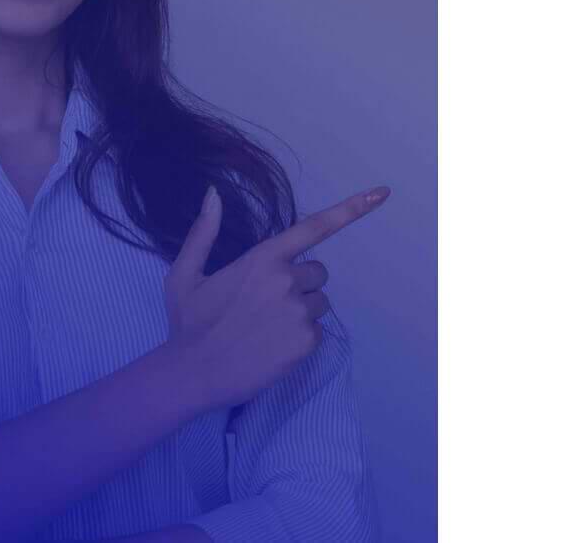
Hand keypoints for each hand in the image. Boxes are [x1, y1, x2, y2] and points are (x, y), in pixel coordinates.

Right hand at [163, 184, 389, 411]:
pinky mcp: (306, 341)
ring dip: (301, 312)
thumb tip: (213, 193)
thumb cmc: (189, 324)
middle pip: (318, 272)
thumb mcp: (185, 275)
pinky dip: (300, 339)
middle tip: (266, 305)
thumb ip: (204, 232)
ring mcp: (298, 311)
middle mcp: (286, 280)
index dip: (351, 209)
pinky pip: (316, 331)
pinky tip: (271, 347)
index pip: (314, 227)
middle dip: (300, 284)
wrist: (190, 375)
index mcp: (263, 258)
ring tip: (266, 329)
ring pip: (319, 303)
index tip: (382, 193)